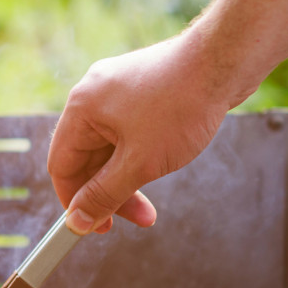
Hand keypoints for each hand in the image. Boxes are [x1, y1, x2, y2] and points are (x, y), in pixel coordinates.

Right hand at [47, 34, 233, 234]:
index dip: (74, 201)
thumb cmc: (182, 105)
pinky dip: (139, 157)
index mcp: (82, 108)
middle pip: (86, 159)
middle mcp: (94, 96)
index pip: (61, 166)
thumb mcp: (139, 163)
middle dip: (109, 193)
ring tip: (152, 206)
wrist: (226, 60)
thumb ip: (104, 195)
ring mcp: (119, 91)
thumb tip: (78, 221)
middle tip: (136, 219)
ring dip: (128, 179)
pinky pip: (128, 133)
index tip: (92, 227)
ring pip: (110, 148)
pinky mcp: (143, 91)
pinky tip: (160, 167)